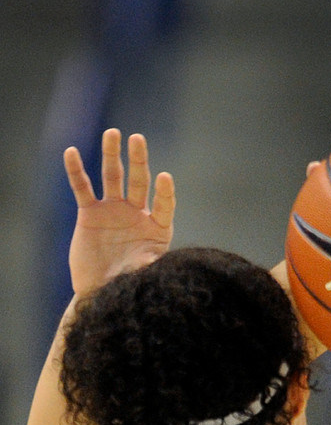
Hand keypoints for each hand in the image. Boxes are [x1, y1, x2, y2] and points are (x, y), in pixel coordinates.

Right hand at [65, 128, 174, 294]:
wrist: (100, 292)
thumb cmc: (128, 284)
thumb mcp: (144, 274)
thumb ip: (151, 263)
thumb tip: (158, 262)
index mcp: (156, 228)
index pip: (164, 205)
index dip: (164, 192)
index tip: (164, 177)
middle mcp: (136, 214)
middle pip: (139, 181)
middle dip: (138, 160)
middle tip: (137, 138)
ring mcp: (113, 210)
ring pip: (113, 177)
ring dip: (112, 155)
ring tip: (113, 133)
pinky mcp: (90, 213)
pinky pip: (83, 188)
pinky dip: (76, 171)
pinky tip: (72, 153)